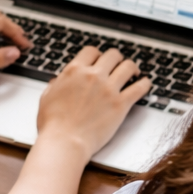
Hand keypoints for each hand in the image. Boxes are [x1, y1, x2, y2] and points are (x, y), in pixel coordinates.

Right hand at [35, 45, 151, 157]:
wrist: (65, 142)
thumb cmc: (53, 124)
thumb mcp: (47, 97)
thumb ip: (56, 84)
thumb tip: (58, 80)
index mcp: (74, 71)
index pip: (91, 51)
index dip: (97, 55)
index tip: (100, 61)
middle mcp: (93, 76)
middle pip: (112, 55)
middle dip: (116, 59)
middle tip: (118, 65)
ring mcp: (109, 89)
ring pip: (128, 66)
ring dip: (132, 68)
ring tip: (134, 73)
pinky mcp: (121, 104)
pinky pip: (140, 87)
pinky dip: (145, 84)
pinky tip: (145, 84)